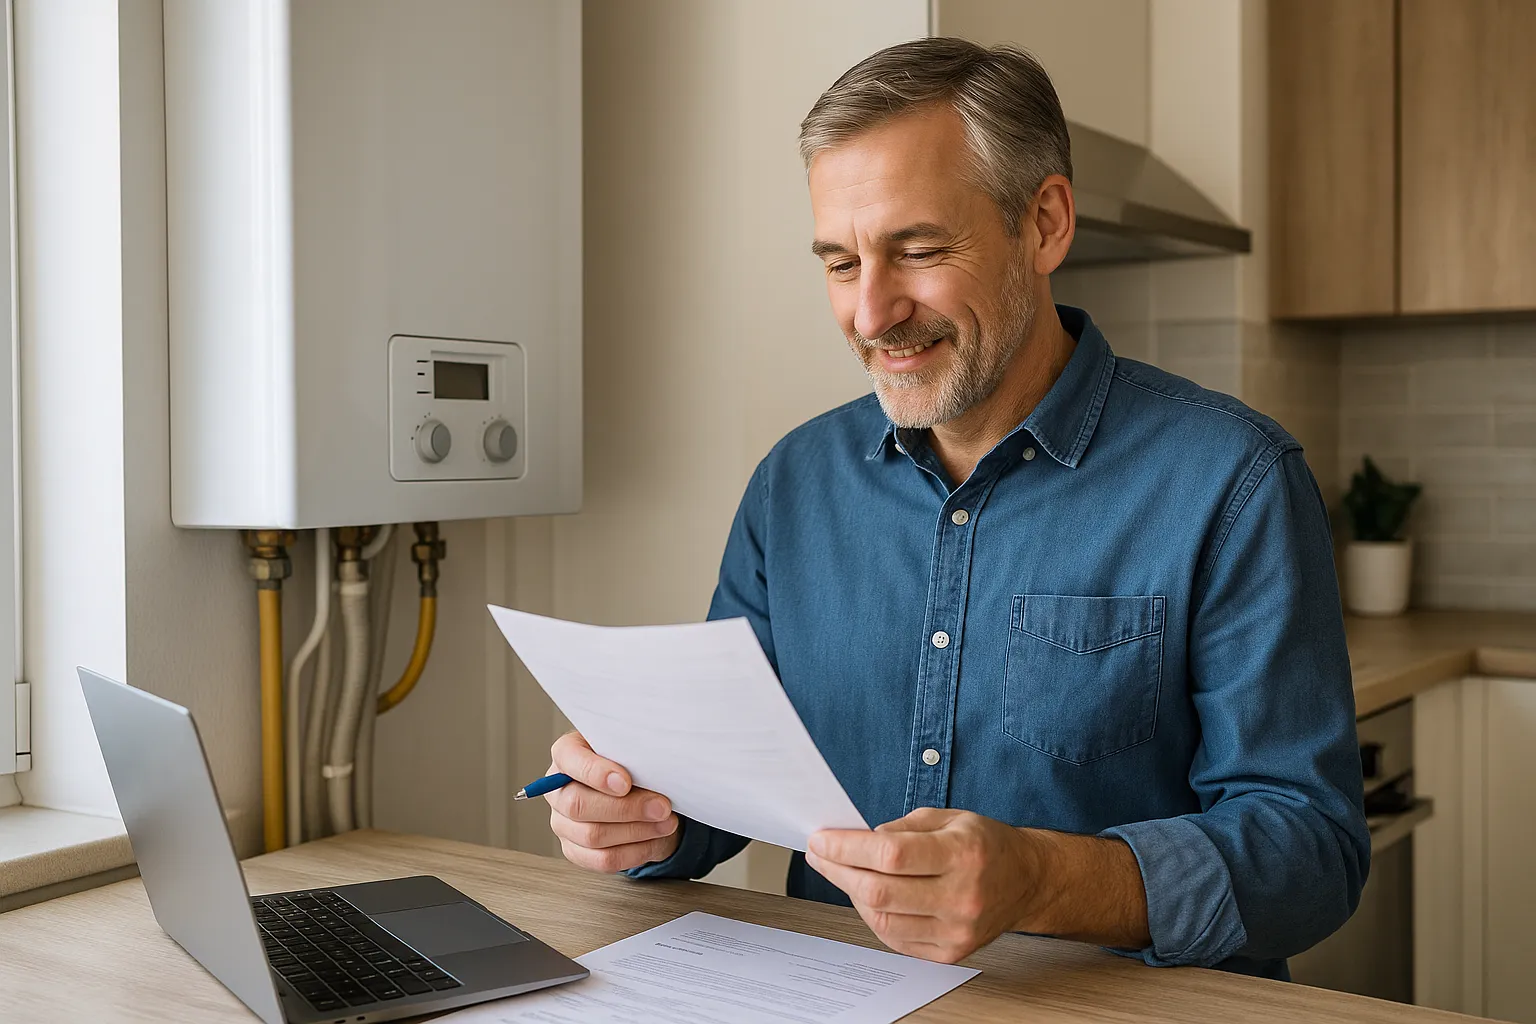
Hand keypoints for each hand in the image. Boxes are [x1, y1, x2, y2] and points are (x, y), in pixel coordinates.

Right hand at [545, 731, 681, 872]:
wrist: (639, 792)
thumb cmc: (632, 765)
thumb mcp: (634, 752)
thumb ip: (634, 758)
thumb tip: (653, 774)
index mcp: (567, 754)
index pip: (568, 759)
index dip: (595, 773)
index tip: (626, 783)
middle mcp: (558, 790)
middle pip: (578, 805)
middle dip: (625, 808)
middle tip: (661, 807)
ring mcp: (563, 823)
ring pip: (593, 835)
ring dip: (637, 831)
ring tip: (666, 822)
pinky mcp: (575, 850)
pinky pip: (603, 859)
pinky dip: (635, 851)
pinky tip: (655, 838)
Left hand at [805, 807, 1038, 963]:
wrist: (1027, 881)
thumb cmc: (986, 845)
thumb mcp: (949, 817)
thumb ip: (902, 828)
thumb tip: (857, 841)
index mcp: (962, 853)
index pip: (891, 855)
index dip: (847, 848)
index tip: (822, 839)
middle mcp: (962, 896)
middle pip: (880, 891)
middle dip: (839, 870)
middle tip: (821, 854)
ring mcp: (957, 930)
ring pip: (882, 920)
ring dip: (852, 895)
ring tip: (845, 873)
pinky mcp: (951, 952)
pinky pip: (895, 939)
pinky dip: (874, 917)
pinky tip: (869, 897)